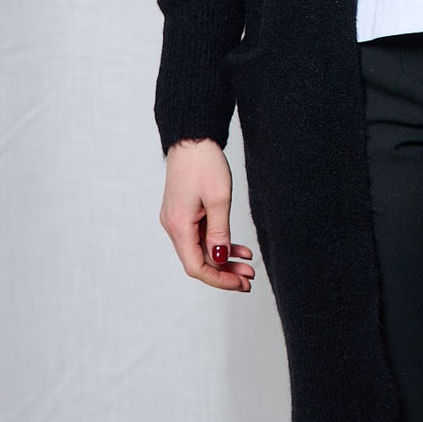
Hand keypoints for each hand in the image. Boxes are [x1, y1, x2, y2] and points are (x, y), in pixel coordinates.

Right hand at [159, 138, 255, 290]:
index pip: (196, 266)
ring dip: (224, 258)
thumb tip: (219, 259)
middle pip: (198, 260)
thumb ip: (220, 232)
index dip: (219, 279)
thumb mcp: (219, 199)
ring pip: (201, 249)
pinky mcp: (184, 212)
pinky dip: (219, 242)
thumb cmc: (204, 163)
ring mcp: (177, 219)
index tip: (240, 283)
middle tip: (249, 279)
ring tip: (248, 265)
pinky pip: (200, 235)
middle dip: (224, 272)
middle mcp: (173, 226)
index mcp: (179, 226)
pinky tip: (239, 249)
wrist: (192, 137)